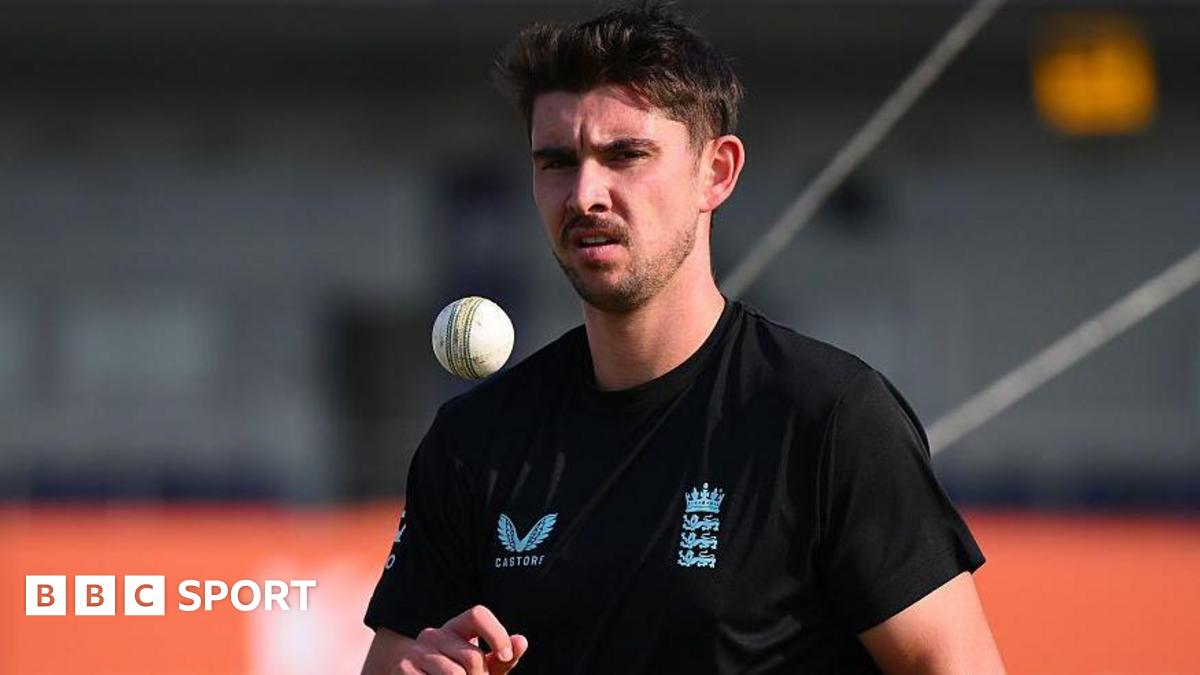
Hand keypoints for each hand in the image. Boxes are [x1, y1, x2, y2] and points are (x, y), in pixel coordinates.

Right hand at [392, 605, 529, 674]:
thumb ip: (501, 657)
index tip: (505, 657)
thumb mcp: (480, 667)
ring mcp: (417, 652)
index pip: (478, 614)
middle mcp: (434, 634)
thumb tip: (521, 641)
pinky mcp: (404, 669)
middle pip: (473, 658)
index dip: (496, 634)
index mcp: (456, 628)